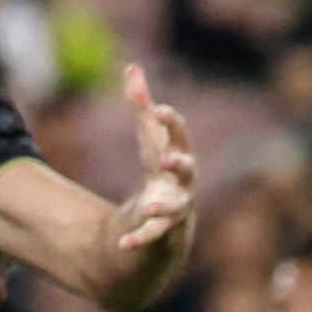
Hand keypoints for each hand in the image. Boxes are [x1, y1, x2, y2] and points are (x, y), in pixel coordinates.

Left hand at [110, 64, 195, 252]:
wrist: (171, 216)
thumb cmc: (162, 169)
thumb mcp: (150, 138)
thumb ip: (142, 106)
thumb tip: (132, 67)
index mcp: (179, 155)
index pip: (179, 135)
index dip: (171, 122)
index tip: (159, 109)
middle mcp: (183, 183)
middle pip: (188, 171)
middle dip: (180, 164)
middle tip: (168, 159)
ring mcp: (175, 208)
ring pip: (173, 210)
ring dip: (161, 209)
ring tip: (146, 207)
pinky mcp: (161, 232)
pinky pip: (151, 237)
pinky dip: (139, 240)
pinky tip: (123, 244)